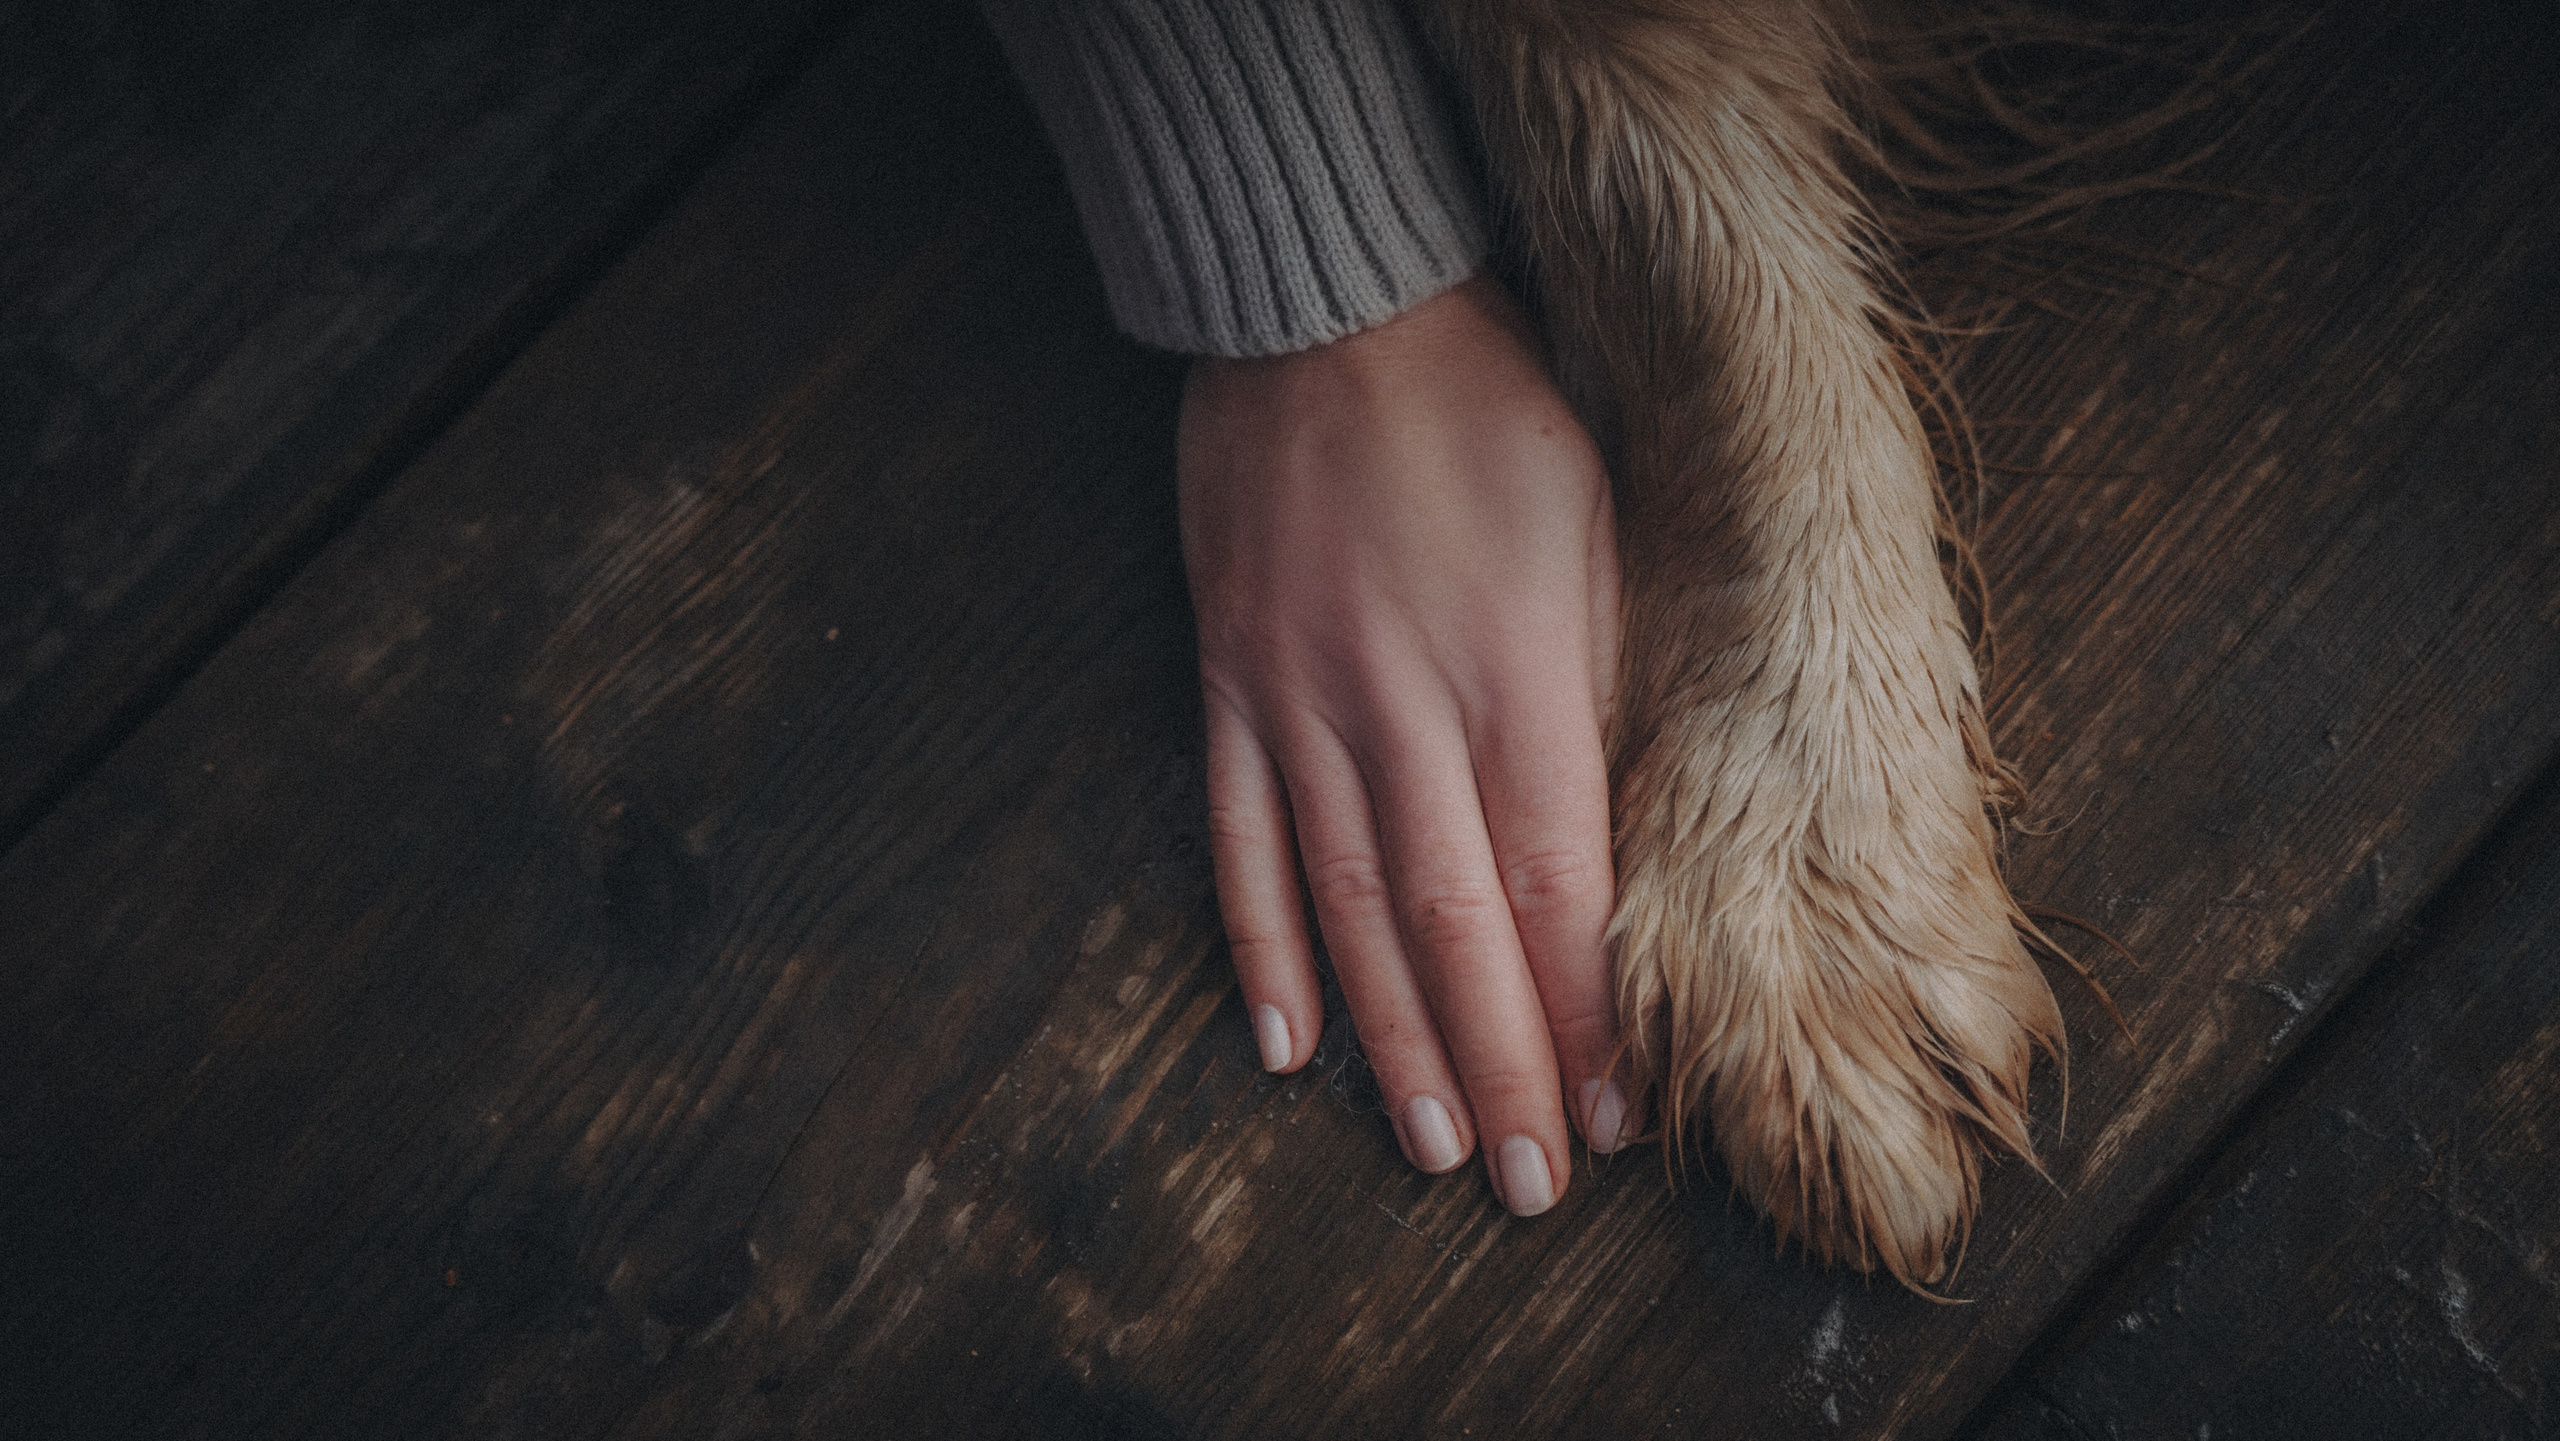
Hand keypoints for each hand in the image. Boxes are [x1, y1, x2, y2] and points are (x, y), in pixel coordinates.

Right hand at [1180, 275, 1635, 1216]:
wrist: (1326, 306)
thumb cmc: (1489, 407)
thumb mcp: (1592, 527)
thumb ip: (1600, 687)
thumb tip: (1616, 845)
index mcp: (1512, 663)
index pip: (1555, 883)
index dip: (1584, 1013)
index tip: (1617, 1116)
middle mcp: (1398, 701)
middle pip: (1452, 922)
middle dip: (1499, 1066)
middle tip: (1531, 1184)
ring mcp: (1296, 699)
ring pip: (1343, 904)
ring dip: (1393, 1039)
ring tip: (1431, 1150)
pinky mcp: (1228, 682)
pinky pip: (1239, 835)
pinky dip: (1259, 947)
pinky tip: (1290, 1045)